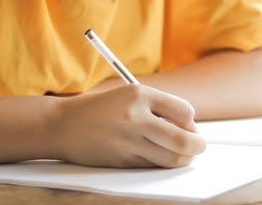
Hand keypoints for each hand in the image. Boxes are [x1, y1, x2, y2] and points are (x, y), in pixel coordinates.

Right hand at [49, 84, 205, 167]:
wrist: (62, 125)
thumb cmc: (101, 108)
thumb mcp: (129, 95)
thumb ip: (158, 107)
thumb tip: (189, 128)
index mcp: (139, 94)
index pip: (184, 110)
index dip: (191, 121)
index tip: (188, 126)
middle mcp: (135, 117)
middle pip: (183, 140)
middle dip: (197, 145)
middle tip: (198, 145)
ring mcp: (128, 141)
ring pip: (171, 158)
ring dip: (183, 158)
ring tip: (182, 153)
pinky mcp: (121, 161)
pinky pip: (153, 166)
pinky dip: (162, 163)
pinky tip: (158, 156)